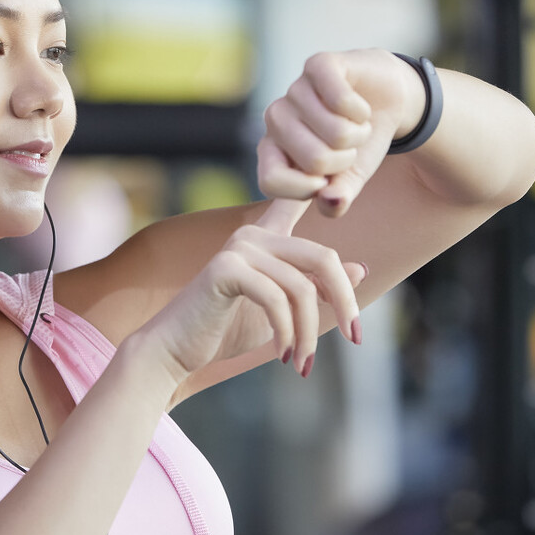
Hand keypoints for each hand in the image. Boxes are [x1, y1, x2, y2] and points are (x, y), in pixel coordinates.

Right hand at [131, 198, 366, 380]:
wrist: (174, 350)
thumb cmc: (224, 330)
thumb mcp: (282, 311)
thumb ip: (315, 288)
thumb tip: (360, 268)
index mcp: (266, 238)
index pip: (297, 205)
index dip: (319, 186)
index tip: (335, 171)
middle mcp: (252, 234)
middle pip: (322, 258)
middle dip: (345, 302)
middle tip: (355, 337)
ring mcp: (239, 248)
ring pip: (301, 288)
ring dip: (309, 333)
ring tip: (302, 362)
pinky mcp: (225, 268)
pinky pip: (276, 299)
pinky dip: (286, 333)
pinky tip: (282, 354)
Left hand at [258, 49, 424, 217]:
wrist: (385, 99)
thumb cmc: (358, 144)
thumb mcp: (349, 178)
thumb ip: (337, 198)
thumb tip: (331, 204)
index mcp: (272, 150)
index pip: (269, 181)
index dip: (304, 189)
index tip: (326, 183)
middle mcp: (275, 119)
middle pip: (313, 160)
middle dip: (345, 159)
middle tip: (348, 147)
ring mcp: (294, 90)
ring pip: (335, 132)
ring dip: (358, 134)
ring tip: (356, 125)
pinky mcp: (318, 65)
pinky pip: (341, 100)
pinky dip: (362, 111)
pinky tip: (359, 106)